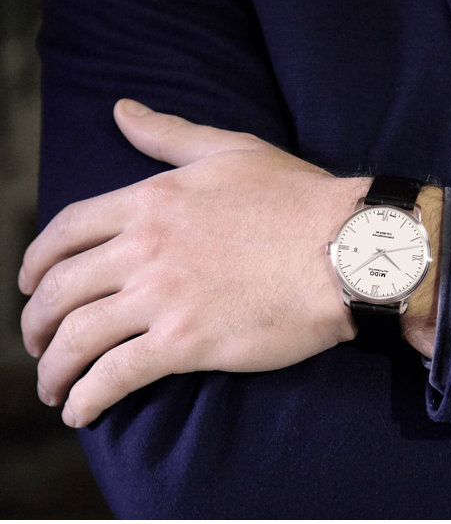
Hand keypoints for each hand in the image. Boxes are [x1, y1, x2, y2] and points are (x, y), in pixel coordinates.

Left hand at [19, 100, 369, 427]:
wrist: (346, 249)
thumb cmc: (297, 198)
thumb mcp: (229, 150)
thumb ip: (168, 135)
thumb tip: (121, 111)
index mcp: (149, 200)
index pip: (65, 232)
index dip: (35, 263)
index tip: (28, 285)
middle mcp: (143, 248)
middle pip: (59, 290)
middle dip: (35, 323)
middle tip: (37, 343)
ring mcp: (161, 296)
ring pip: (77, 337)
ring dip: (54, 369)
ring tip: (53, 388)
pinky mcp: (186, 342)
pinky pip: (117, 375)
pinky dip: (88, 397)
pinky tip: (81, 412)